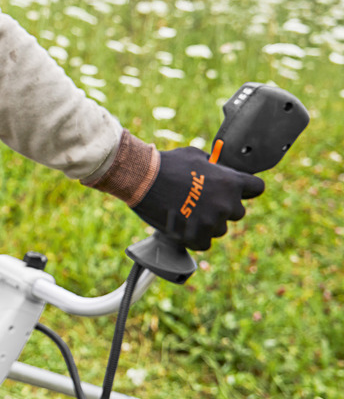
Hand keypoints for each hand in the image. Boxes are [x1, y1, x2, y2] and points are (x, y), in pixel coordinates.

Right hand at [132, 146, 264, 250]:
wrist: (142, 179)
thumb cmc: (166, 164)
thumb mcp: (196, 156)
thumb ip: (213, 167)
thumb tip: (217, 169)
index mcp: (231, 182)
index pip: (257, 188)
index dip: (245, 189)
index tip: (235, 190)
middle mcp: (226, 203)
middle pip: (237, 212)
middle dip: (223, 207)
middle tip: (202, 201)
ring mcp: (212, 222)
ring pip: (220, 229)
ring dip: (208, 223)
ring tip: (187, 213)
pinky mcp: (196, 237)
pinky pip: (204, 243)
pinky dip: (194, 237)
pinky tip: (182, 226)